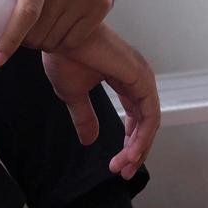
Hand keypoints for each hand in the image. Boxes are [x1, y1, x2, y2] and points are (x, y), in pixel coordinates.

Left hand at [0, 0, 113, 62]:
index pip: (26, 13)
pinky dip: (63, 41)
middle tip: (21, 32)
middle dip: (25, 40)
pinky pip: (76, 38)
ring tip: (39, 28)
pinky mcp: (102, 3)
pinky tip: (57, 27)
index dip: (10, 39)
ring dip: (43, 41)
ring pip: (58, 38)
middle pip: (40, 31)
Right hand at [42, 25, 160, 179]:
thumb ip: (85, 117)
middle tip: (123, 172)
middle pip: (147, 123)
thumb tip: (90, 140)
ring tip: (123, 167)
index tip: (116, 165)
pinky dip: (141, 138)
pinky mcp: (141, 79)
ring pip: (150, 123)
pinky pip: (149, 116)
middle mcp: (138, 78)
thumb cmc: (63, 55)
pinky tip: (129, 153)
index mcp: (125, 79)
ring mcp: (142, 77)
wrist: (57, 35)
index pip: (137, 117)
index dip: (129, 143)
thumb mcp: (73, 95)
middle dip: (136, 151)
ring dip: (138, 149)